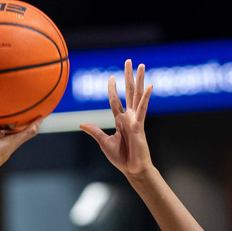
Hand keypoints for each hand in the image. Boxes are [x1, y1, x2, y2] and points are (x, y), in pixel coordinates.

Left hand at [79, 59, 152, 176]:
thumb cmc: (121, 158)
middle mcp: (128, 117)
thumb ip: (95, 131)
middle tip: (129, 61)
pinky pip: (142, 108)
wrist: (132, 169)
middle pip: (128, 92)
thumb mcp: (104, 142)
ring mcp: (135, 119)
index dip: (113, 88)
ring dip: (138, 80)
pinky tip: (149, 85)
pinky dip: (145, 97)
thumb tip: (82, 123)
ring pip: (136, 95)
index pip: (115, 100)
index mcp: (120, 120)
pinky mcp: (139, 125)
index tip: (111, 77)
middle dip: (128, 76)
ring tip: (141, 65)